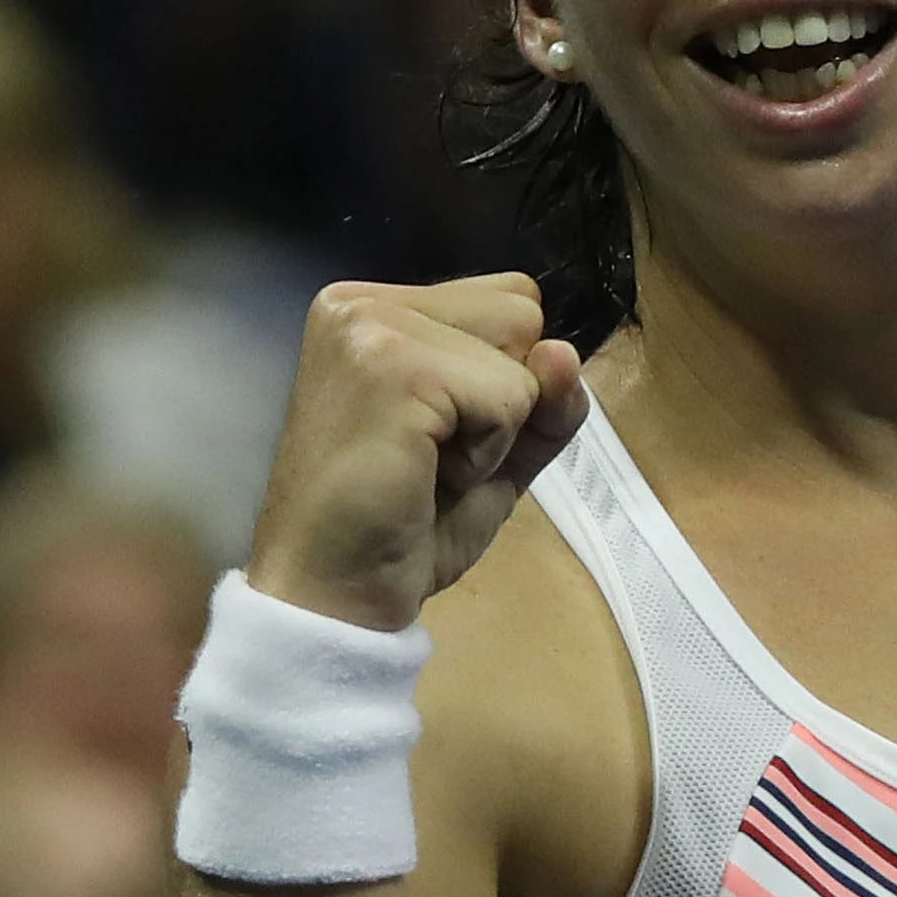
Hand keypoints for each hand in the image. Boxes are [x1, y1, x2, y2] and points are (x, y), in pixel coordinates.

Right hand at [245, 275, 589, 630]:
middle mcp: (363, 302)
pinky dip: (487, 454)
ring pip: (522, 353)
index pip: (510, 298)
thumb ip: (542, 398)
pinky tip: (424, 476)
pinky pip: (510, 396)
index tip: (437, 435)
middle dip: (503, 397)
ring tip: (423, 467)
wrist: (334, 597)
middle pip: (522, 311)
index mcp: (374, 309)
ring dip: (495, 430)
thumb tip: (562, 353)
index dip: (503, 377)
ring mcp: (372, 327)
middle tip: (430, 457)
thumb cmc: (400, 532)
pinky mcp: (392, 366)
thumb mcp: (496, 452)